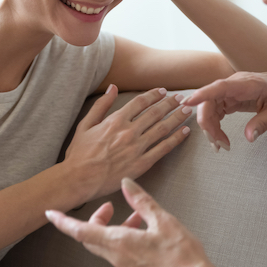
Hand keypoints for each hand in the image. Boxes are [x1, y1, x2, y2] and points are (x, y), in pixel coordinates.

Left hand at [46, 178, 218, 266]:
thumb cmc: (182, 254)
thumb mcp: (162, 219)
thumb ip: (140, 201)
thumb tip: (126, 184)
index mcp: (119, 243)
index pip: (81, 231)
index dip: (63, 222)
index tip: (50, 213)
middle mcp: (117, 259)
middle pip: (92, 238)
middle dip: (95, 219)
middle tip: (107, 207)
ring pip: (107, 246)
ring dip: (114, 229)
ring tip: (135, 217)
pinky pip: (120, 255)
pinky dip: (124, 240)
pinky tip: (143, 232)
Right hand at [63, 85, 191, 200]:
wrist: (79, 179)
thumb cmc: (79, 153)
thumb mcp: (85, 124)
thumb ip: (101, 105)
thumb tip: (112, 88)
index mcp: (115, 120)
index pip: (140, 102)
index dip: (154, 95)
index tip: (163, 91)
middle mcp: (129, 132)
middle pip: (155, 113)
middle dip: (170, 104)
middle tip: (181, 98)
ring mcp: (137, 148)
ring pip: (163, 128)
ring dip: (177, 118)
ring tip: (187, 111)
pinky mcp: (142, 164)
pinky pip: (163, 149)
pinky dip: (176, 139)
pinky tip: (185, 132)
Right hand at [182, 71, 266, 149]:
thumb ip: (263, 123)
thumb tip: (248, 137)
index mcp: (248, 84)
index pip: (219, 87)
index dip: (202, 94)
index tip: (187, 102)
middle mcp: (235, 84)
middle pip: (209, 101)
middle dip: (208, 124)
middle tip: (219, 145)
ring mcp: (232, 90)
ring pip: (209, 107)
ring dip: (210, 127)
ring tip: (220, 146)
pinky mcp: (231, 97)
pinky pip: (216, 109)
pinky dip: (215, 124)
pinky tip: (220, 137)